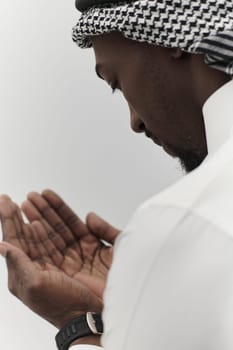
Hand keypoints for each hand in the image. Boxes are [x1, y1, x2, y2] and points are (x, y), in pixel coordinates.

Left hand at [0, 191, 119, 328]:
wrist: (91, 314)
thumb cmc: (62, 306)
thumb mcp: (35, 286)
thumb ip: (18, 263)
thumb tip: (1, 246)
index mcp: (28, 272)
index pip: (15, 240)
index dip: (9, 221)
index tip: (4, 203)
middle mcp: (44, 263)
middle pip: (30, 232)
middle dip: (22, 214)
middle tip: (15, 198)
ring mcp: (62, 255)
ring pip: (48, 228)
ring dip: (40, 212)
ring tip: (33, 197)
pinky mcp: (81, 250)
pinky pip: (69, 229)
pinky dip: (61, 216)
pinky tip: (52, 208)